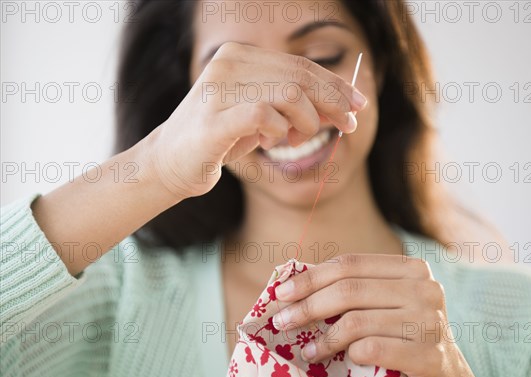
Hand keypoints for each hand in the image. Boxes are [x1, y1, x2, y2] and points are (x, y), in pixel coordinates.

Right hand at [144, 42, 367, 199]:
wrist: (169, 164)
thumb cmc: (220, 140)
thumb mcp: (262, 117)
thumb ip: (295, 106)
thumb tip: (344, 107)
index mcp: (240, 55)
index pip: (300, 65)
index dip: (335, 84)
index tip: (357, 104)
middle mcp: (229, 63)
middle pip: (302, 77)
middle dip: (334, 103)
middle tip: (348, 125)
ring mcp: (220, 88)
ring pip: (291, 94)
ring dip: (306, 122)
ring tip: (296, 139)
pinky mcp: (214, 119)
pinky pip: (266, 117)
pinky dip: (280, 132)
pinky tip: (272, 141)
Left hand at [273, 254, 496, 376]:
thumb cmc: (404, 338)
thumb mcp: (386, 305)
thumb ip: (354, 290)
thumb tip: (294, 285)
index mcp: (412, 268)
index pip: (350, 264)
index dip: (311, 277)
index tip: (281, 293)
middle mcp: (426, 289)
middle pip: (349, 290)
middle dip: (308, 306)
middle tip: (282, 321)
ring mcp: (430, 322)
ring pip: (356, 321)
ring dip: (322, 338)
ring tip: (305, 348)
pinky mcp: (430, 356)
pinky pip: (371, 349)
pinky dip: (343, 355)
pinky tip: (327, 360)